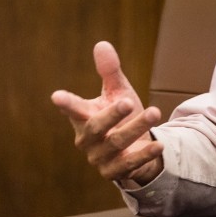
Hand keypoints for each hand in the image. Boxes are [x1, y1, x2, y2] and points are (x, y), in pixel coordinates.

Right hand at [51, 41, 164, 184]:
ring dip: (136, 127)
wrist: (134, 147)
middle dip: (112, 114)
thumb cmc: (122, 116)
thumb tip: (102, 44)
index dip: (66, 103)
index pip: (73, 109)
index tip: (56, 96)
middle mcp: (88, 139)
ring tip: (154, 112)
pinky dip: (144, 154)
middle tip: (128, 101)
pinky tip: (159, 145)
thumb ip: (109, 72)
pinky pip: (129, 164)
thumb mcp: (118, 92)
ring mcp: (99, 157)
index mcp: (83, 117)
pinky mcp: (114, 172)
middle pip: (95, 127)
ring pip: (116, 142)